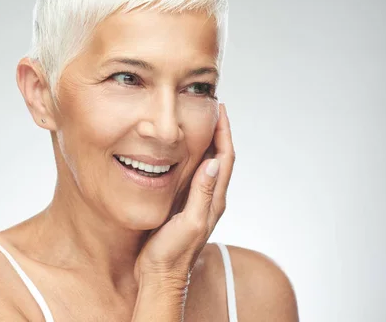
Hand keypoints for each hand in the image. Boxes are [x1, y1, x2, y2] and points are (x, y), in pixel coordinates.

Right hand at [134, 103, 234, 285]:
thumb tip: (213, 162)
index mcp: (213, 200)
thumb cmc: (173, 254)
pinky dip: (192, 157)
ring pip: (206, 164)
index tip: (219, 110)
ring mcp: (196, 201)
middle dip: (218, 132)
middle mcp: (209, 198)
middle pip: (219, 157)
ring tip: (198, 123)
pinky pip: (192, 174)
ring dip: (206, 142)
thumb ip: (201, 195)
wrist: (161, 275)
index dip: (224, 133)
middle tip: (210, 109)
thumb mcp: (188, 223)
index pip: (225, 158)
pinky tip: (181, 151)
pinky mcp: (183, 205)